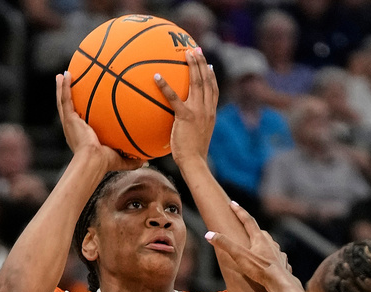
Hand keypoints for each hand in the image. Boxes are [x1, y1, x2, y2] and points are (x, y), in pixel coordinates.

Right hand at [56, 72, 142, 170]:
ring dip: (62, 87)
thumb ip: (132, 160)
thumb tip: (146, 161)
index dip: (79, 113)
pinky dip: (64, 86)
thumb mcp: (120, 159)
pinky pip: (65, 99)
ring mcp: (70, 122)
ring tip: (61, 75)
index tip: (82, 105)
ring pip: (63, 101)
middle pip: (69, 108)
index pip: (80, 121)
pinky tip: (65, 75)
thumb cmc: (104, 163)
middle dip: (67, 97)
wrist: (93, 161)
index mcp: (82, 136)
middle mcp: (73, 128)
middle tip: (66, 86)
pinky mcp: (69, 119)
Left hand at [155, 48, 217, 165]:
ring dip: (192, 66)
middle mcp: (207, 109)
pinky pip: (174, 98)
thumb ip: (193, 126)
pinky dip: (165, 86)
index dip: (211, 75)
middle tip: (195, 49)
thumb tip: (183, 123)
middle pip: (206, 81)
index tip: (207, 64)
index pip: (213, 90)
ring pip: (196, 83)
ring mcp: (198, 112)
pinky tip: (157, 76)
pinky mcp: (185, 116)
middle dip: (201, 63)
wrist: (194, 162)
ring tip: (186, 53)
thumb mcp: (197, 136)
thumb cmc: (193, 154)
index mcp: (211, 113)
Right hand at [205, 202, 291, 287]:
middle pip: (261, 232)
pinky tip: (271, 263)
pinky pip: (278, 259)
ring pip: (271, 245)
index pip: (248, 220)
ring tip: (259, 246)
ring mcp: (278, 254)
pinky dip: (273, 258)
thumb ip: (224, 244)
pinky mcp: (283, 265)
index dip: (239, 211)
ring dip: (264, 243)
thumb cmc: (260, 270)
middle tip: (246, 226)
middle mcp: (271, 243)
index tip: (232, 203)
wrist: (280, 284)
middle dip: (252, 228)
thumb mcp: (239, 256)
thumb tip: (208, 234)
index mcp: (260, 239)